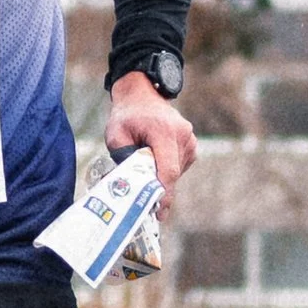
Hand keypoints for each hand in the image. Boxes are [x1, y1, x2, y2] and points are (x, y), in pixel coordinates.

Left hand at [106, 72, 196, 206]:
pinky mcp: (191, 145)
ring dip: (160, 176)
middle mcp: (182, 135)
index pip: (167, 170)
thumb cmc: (126, 116)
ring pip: (176, 172)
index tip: (159, 212)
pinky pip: (179, 166)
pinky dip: (166, 169)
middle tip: (140, 194)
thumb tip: (132, 184)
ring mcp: (190, 140)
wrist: (142, 95)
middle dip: (157, 187)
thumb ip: (124, 159)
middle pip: (171, 174)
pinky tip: (154, 158)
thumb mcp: (116, 136)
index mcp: (164, 132)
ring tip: (144, 163)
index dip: (164, 194)